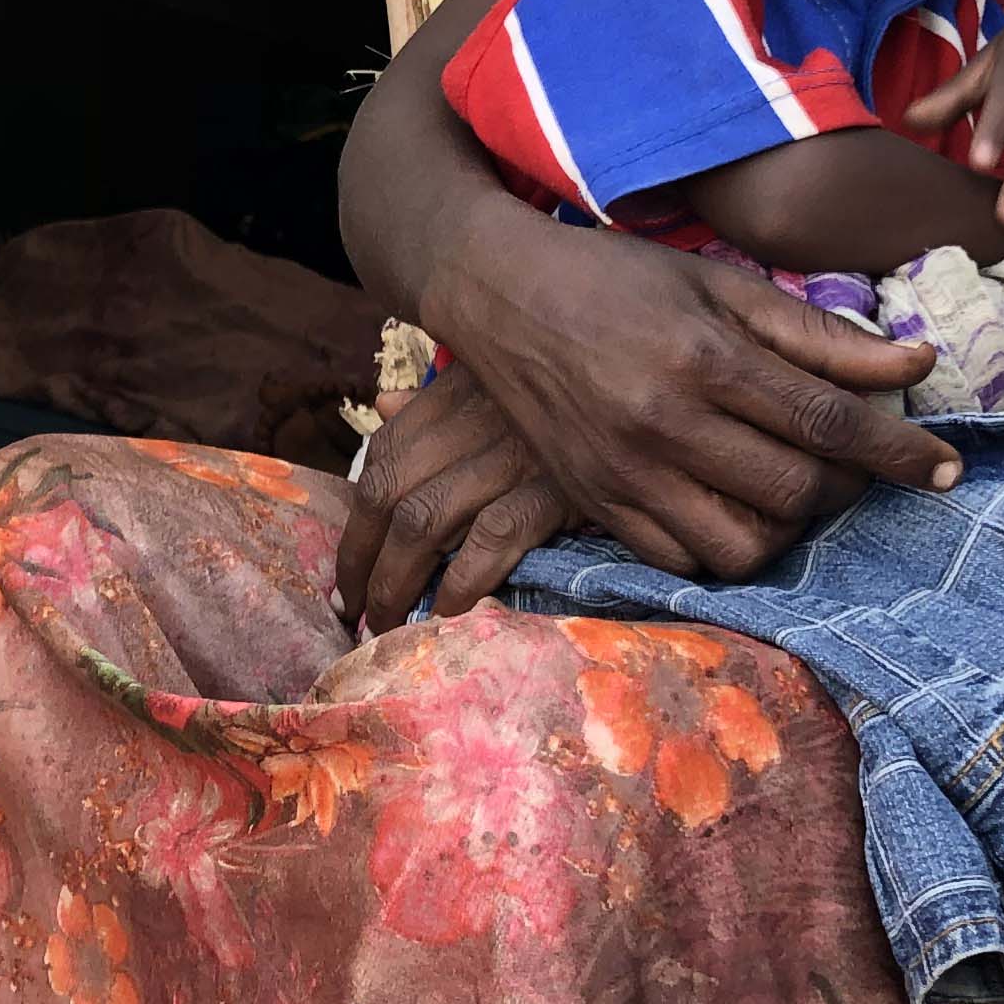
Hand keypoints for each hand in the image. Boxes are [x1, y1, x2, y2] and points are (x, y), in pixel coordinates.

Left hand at [338, 374, 572, 634]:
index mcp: (456, 393)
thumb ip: (441, 400)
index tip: (346, 573)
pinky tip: (450, 614)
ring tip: (391, 625)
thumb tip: (386, 406)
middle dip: (362, 561)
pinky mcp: (558, 487)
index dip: (356, 521)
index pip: (382, 456)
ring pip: (424, 520)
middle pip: (390, 493)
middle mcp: (475, 419)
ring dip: (398, 582)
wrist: (656, 386)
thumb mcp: (501, 378)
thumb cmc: (578, 388)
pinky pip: (492, 538)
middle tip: (357, 612)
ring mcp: (514, 452)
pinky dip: (462, 581)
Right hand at [340, 213, 953, 632]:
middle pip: (796, 493)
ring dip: (789, 528)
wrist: (498, 292)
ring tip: (793, 489)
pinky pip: (684, 561)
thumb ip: (819, 333)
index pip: (829, 424)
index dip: (901, 454)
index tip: (949, 471)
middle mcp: (665, 423)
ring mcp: (624, 472)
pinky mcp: (594, 503)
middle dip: (848, 490)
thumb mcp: (721, 284)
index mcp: (705, 358)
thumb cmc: (619, 278)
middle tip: (858, 466)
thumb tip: (917, 362)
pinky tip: (733, 505)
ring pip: (744, 546)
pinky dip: (725, 546)